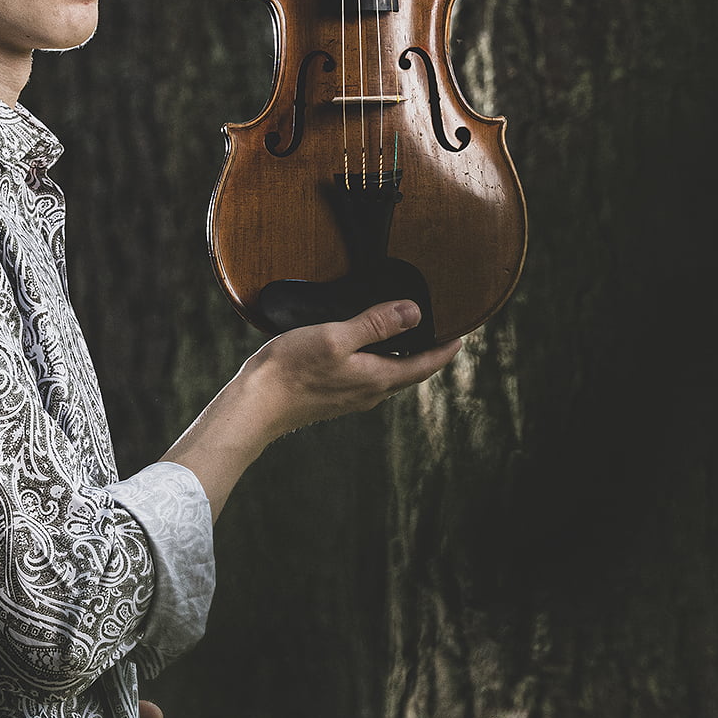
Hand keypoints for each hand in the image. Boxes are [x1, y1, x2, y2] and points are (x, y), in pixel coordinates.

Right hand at [243, 299, 463, 433]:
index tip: (462, 337)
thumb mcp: (337, 336)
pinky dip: (379, 363)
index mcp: (377, 379)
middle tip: (442, 335)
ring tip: (409, 338)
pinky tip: (367, 350)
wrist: (255, 405)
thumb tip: (415, 313)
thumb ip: (376, 324)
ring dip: (403, 359)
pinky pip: (368, 379)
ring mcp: (351, 398)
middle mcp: (370, 394)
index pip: (424, 365)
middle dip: (428, 354)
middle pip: (409, 373)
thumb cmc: (292, 369)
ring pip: (388, 376)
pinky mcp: (334, 398)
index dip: (446, 351)